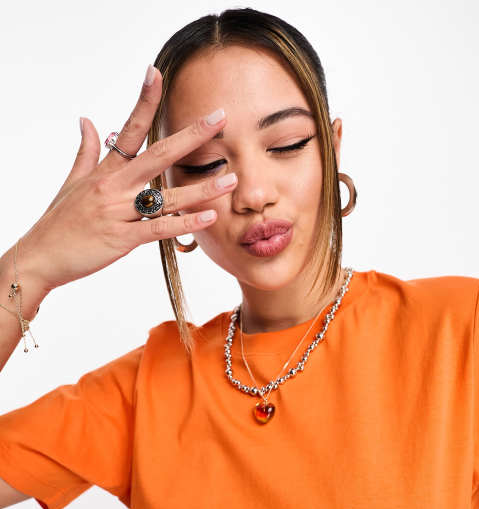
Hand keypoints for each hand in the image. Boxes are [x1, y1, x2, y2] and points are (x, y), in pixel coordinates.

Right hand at [16, 65, 236, 292]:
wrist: (40, 257)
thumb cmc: (58, 222)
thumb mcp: (71, 183)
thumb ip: (86, 151)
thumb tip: (86, 119)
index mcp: (104, 171)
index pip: (128, 129)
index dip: (143, 101)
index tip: (156, 73)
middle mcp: (113, 187)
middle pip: (157, 155)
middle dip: (191, 135)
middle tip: (220, 117)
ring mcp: (117, 212)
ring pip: (166, 196)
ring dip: (202, 188)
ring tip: (231, 179)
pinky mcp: (121, 239)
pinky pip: (159, 229)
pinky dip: (185, 223)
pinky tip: (210, 216)